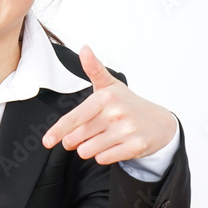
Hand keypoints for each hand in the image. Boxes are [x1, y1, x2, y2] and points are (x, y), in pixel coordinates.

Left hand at [42, 46, 176, 164]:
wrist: (160, 123)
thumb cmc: (128, 104)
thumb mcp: (110, 85)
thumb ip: (94, 69)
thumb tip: (85, 48)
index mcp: (105, 97)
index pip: (74, 118)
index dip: (58, 131)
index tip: (47, 142)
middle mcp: (116, 113)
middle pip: (76, 138)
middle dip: (75, 140)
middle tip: (88, 134)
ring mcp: (127, 130)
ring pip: (88, 151)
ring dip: (89, 149)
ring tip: (102, 138)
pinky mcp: (136, 147)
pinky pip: (104, 159)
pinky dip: (103, 156)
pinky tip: (113, 146)